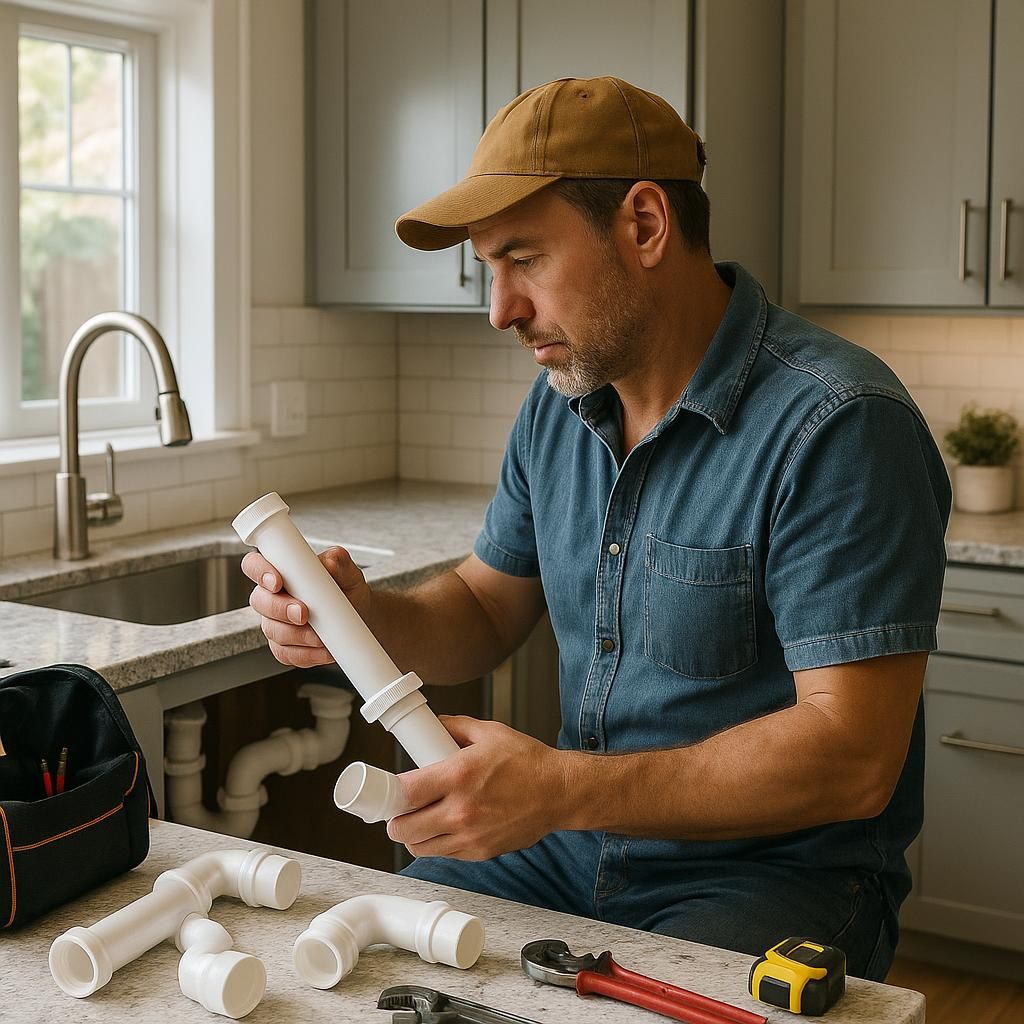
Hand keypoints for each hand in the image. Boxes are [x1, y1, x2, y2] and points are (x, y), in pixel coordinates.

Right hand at [240, 546, 372, 667]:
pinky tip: (324, 649)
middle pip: (259, 601)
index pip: (255, 565)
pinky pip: (286, 654)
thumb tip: (327, 563)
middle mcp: (273, 597)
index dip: (260, 572)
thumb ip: (337, 561)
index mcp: (282, 572)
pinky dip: (307, 654)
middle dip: (280, 609)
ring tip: (321, 635)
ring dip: (298, 635)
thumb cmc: (347, 591)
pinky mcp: (283, 648)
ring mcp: (275, 623)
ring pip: (273, 630)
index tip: (277, 582)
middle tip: (303, 613)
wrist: (361, 619)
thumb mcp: (349, 572)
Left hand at [387, 715, 570, 860]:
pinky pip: (443, 853)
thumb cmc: (528, 763)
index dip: (389, 793)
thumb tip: (432, 724)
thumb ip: (454, 727)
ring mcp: (469, 835)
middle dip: (395, 818)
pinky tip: (445, 825)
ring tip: (420, 817)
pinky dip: (437, 842)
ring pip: (419, 847)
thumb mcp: (489, 733)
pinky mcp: (479, 852)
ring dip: (413, 834)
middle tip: (400, 806)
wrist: (559, 792)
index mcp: (458, 776)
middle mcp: (461, 810)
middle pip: (403, 829)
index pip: (404, 794)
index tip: (387, 789)